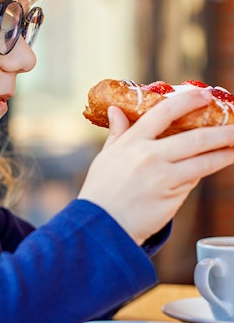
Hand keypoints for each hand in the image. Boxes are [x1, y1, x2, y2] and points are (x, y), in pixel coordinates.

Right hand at [78, 89, 233, 245]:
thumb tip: (116, 110)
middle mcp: (149, 157)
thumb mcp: (106, 157)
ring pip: (202, 163)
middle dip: (222, 132)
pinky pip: (192, 182)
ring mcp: (163, 179)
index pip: (164, 113)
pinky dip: (202, 174)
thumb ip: (117, 133)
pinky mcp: (172, 199)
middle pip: (195, 139)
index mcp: (132, 142)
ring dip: (224, 155)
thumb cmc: (101, 190)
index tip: (205, 96)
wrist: (101, 226)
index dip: (188, 101)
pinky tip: (211, 167)